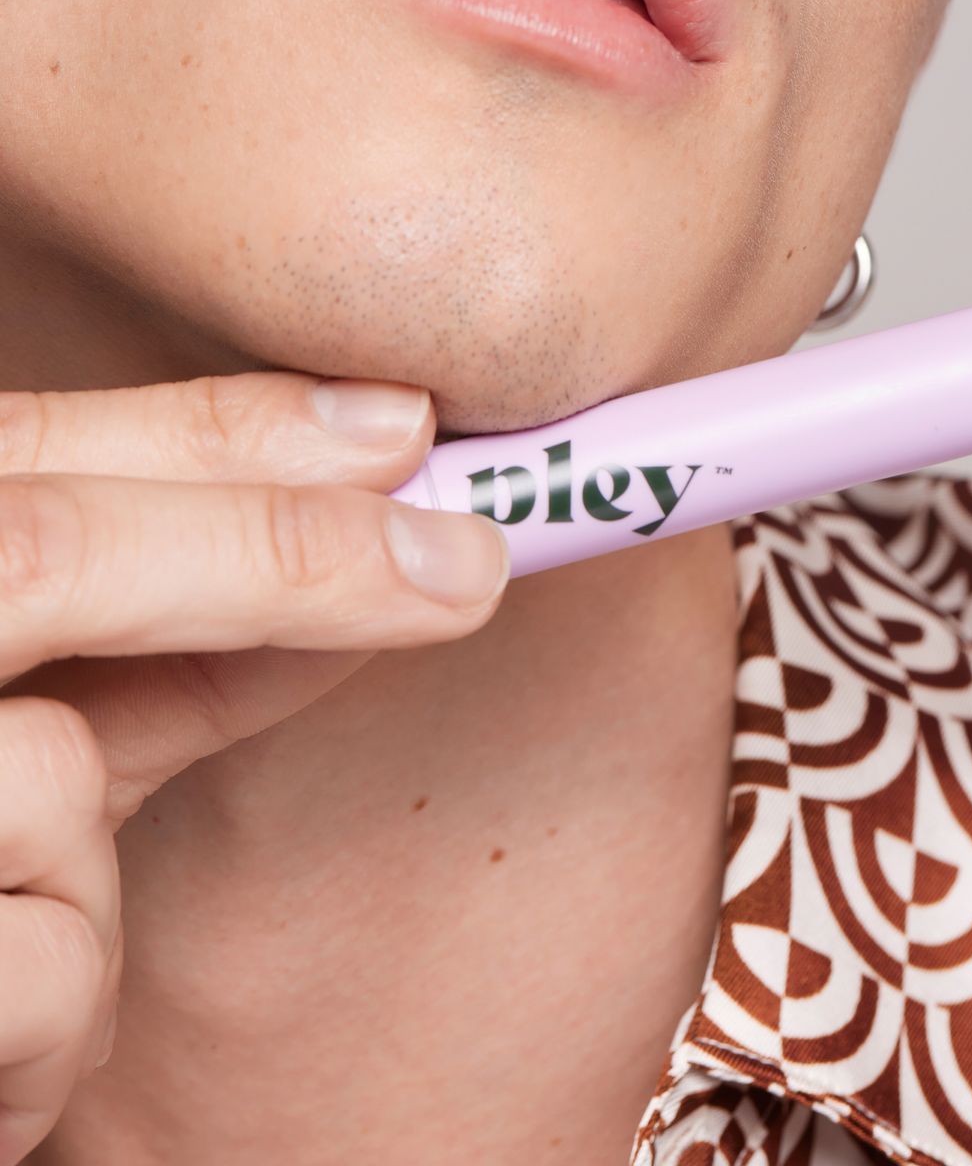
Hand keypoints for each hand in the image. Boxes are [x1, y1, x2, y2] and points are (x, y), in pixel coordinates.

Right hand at [0, 370, 507, 1161]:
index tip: (402, 428)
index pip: (29, 450)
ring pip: (47, 777)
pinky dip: (62, 1004)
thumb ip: (187, 632)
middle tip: (467, 563)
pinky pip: (40, 963)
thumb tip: (404, 546)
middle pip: (48, 553)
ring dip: (95, 859)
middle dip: (276, 552)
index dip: (220, 433)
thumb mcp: (45, 724)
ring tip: (22, 913)